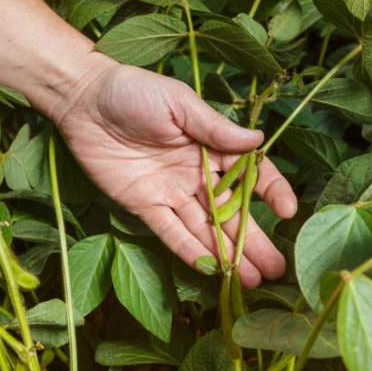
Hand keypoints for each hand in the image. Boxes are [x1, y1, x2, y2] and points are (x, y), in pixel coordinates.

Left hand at [53, 58, 297, 287]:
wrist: (84, 99)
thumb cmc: (134, 90)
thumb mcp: (179, 102)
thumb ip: (215, 127)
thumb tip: (259, 139)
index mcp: (211, 144)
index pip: (250, 171)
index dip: (270, 191)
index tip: (287, 211)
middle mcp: (196, 172)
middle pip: (231, 211)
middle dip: (253, 240)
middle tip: (277, 268)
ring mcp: (171, 191)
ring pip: (206, 228)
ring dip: (228, 254)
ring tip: (253, 280)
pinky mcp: (144, 205)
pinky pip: (170, 231)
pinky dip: (190, 251)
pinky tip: (212, 270)